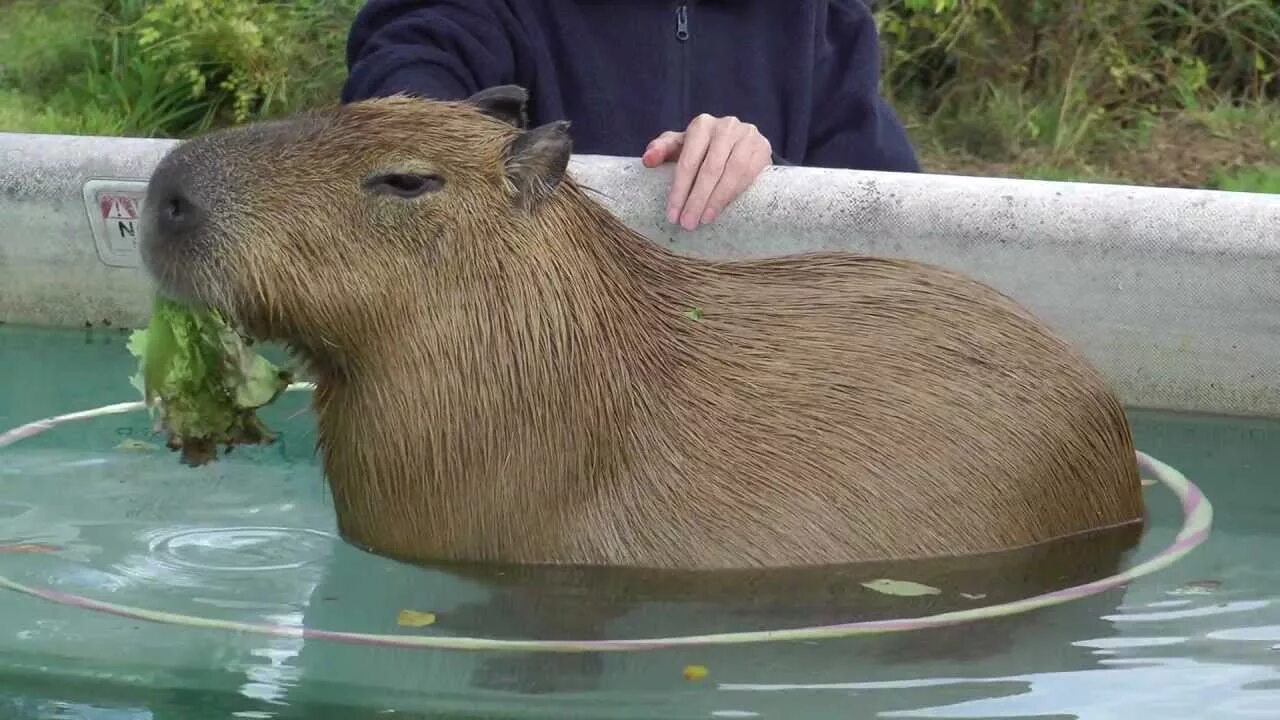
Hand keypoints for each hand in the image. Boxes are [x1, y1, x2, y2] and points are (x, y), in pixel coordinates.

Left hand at [641, 114, 771, 230]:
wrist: (738, 145)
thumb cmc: (702, 149)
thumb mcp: (680, 147)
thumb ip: (661, 150)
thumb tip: (647, 160)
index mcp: (701, 125)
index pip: (688, 161)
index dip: (679, 190)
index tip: (672, 215)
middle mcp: (725, 126)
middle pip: (709, 168)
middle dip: (696, 199)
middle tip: (687, 223)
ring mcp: (747, 136)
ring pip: (731, 172)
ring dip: (716, 200)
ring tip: (704, 220)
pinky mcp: (762, 148)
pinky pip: (749, 174)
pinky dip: (734, 193)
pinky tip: (722, 208)